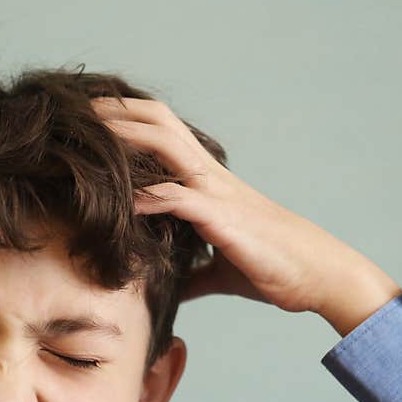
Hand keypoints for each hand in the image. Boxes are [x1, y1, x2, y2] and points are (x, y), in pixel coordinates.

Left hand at [91, 97, 401, 333]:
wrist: (321, 276)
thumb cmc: (274, 268)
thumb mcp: (222, 270)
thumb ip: (193, 273)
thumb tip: (170, 289)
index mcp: (209, 184)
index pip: (165, 135)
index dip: (131, 121)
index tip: (94, 123)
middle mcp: (213, 179)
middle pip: (161, 125)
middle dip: (121, 114)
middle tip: (79, 112)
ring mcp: (219, 195)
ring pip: (169, 149)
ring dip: (128, 141)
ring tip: (88, 139)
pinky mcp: (225, 220)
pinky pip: (181, 199)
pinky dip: (151, 197)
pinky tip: (124, 202)